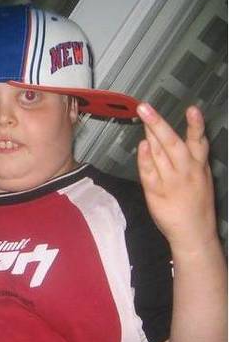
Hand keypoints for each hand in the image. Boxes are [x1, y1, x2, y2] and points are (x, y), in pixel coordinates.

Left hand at [137, 103, 216, 248]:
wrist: (194, 233)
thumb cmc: (195, 206)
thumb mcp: (201, 179)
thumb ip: (190, 160)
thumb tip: (170, 142)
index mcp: (199, 167)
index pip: (198, 142)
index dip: (196, 125)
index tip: (192, 109)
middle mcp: (185, 171)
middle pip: (172, 143)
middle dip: (159, 123)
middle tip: (146, 108)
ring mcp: (171, 181)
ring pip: (159, 154)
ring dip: (150, 135)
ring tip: (143, 118)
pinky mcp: (157, 192)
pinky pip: (149, 172)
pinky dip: (145, 158)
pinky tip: (141, 146)